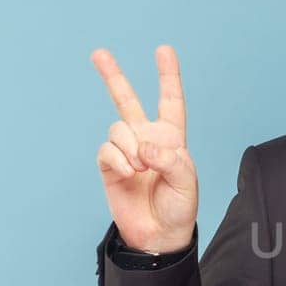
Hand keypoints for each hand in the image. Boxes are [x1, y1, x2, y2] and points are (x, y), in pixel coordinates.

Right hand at [92, 44, 198, 253]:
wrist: (158, 234)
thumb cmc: (179, 207)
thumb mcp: (187, 182)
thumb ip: (170, 159)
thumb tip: (143, 146)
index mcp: (171, 137)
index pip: (170, 101)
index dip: (168, 76)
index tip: (164, 50)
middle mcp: (146, 138)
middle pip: (127, 100)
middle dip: (112, 76)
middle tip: (98, 53)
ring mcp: (125, 151)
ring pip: (117, 129)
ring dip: (129, 147)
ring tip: (140, 169)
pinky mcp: (109, 166)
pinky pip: (106, 150)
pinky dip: (117, 159)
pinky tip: (127, 172)